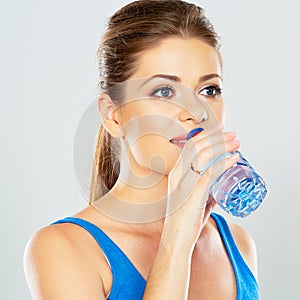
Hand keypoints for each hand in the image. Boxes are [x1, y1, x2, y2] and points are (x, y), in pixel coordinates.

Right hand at [162, 128, 239, 247]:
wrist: (176, 238)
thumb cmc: (184, 221)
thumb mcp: (196, 201)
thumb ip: (207, 192)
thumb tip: (220, 188)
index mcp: (176, 173)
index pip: (190, 147)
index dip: (206, 136)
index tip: (220, 132)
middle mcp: (178, 173)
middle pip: (196, 145)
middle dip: (216, 136)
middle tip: (232, 135)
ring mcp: (184, 181)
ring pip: (203, 153)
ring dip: (222, 145)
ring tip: (236, 143)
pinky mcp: (193, 191)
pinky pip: (210, 171)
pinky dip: (224, 163)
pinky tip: (234, 159)